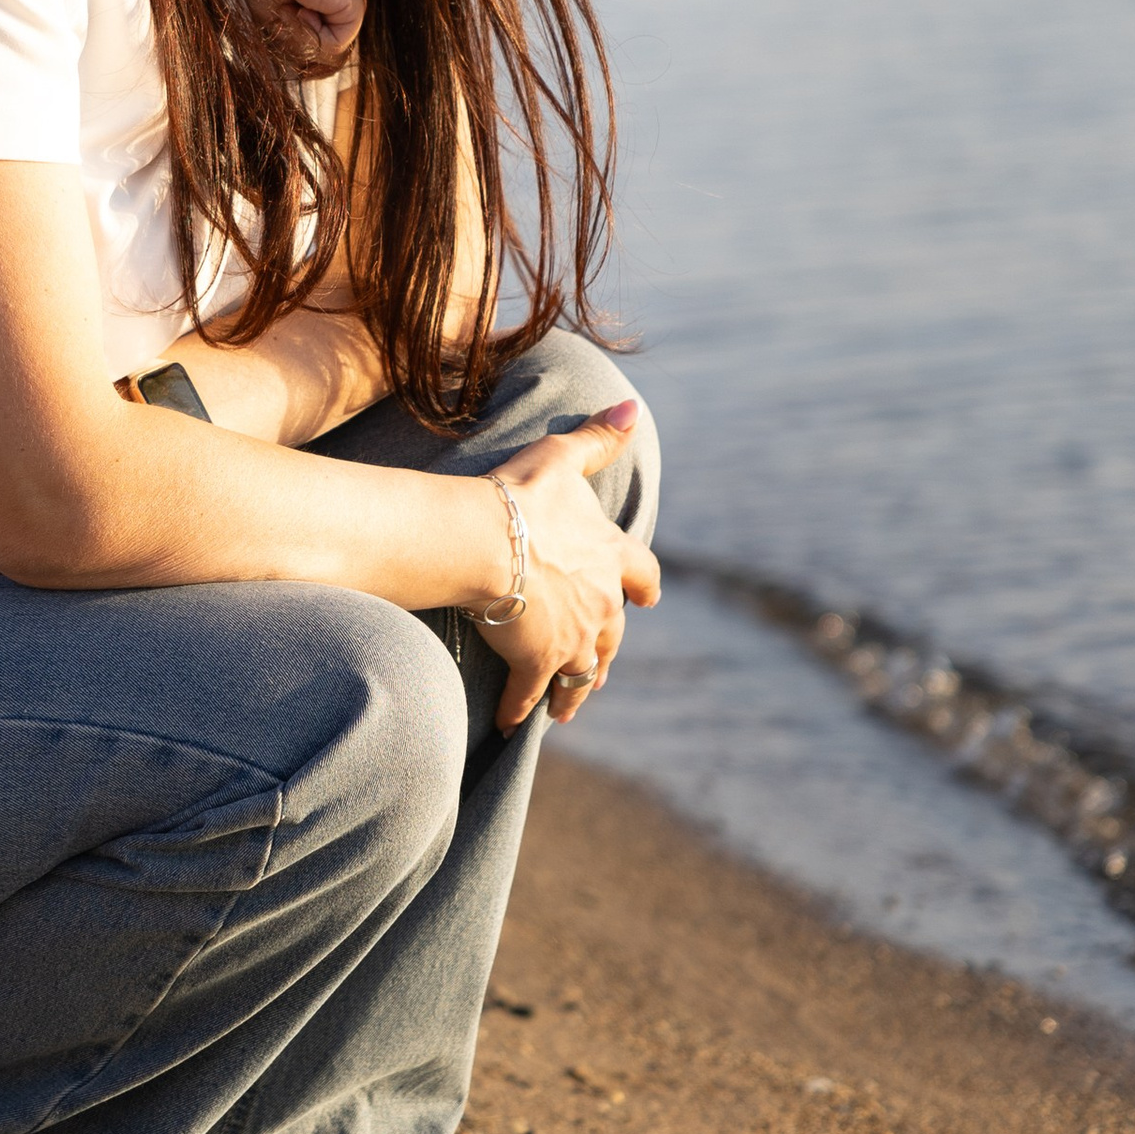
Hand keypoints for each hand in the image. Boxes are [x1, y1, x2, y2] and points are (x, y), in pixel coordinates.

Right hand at [237, 0, 364, 76]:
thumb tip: (307, 70)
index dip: (293, 45)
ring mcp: (354, 7)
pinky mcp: (355, 8)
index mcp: (331, 6)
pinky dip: (311, 34)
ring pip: (328, 54)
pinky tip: (303, 7)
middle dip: (296, 41)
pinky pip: (334, 47)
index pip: (318, 49)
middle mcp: (346, 7)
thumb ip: (295, 46)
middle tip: (285, 9)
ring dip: (301, 37)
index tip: (281, 14)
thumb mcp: (276, 21)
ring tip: (293, 7)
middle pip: (323, 55)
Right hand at [470, 403, 660, 733]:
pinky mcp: (538, 662)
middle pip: (614, 638)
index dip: (645, 587)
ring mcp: (573, 638)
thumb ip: (596, 438)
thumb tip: (630, 408)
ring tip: (564, 707)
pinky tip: (508, 725)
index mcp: (611, 558)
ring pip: (582, 674)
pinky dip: (520, 709)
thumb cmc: (520, 498)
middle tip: (598, 669)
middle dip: (605, 653)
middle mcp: (602, 605)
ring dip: (574, 690)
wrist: (484, 542)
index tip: (650, 599)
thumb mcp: (560, 460)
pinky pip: (529, 695)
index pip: (643, 575)